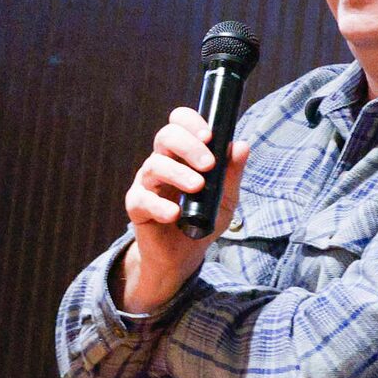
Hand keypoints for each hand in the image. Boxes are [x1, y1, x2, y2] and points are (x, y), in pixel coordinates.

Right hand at [117, 106, 252, 316]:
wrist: (184, 254)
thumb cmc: (203, 218)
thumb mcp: (225, 197)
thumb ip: (232, 173)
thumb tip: (241, 145)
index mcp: (181, 154)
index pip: (179, 124)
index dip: (191, 123)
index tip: (210, 136)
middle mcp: (162, 162)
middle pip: (165, 136)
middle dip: (188, 145)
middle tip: (209, 164)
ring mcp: (147, 183)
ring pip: (154, 165)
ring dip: (178, 173)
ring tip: (198, 187)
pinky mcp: (137, 207)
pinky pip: (142, 199)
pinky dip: (159, 206)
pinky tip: (174, 214)